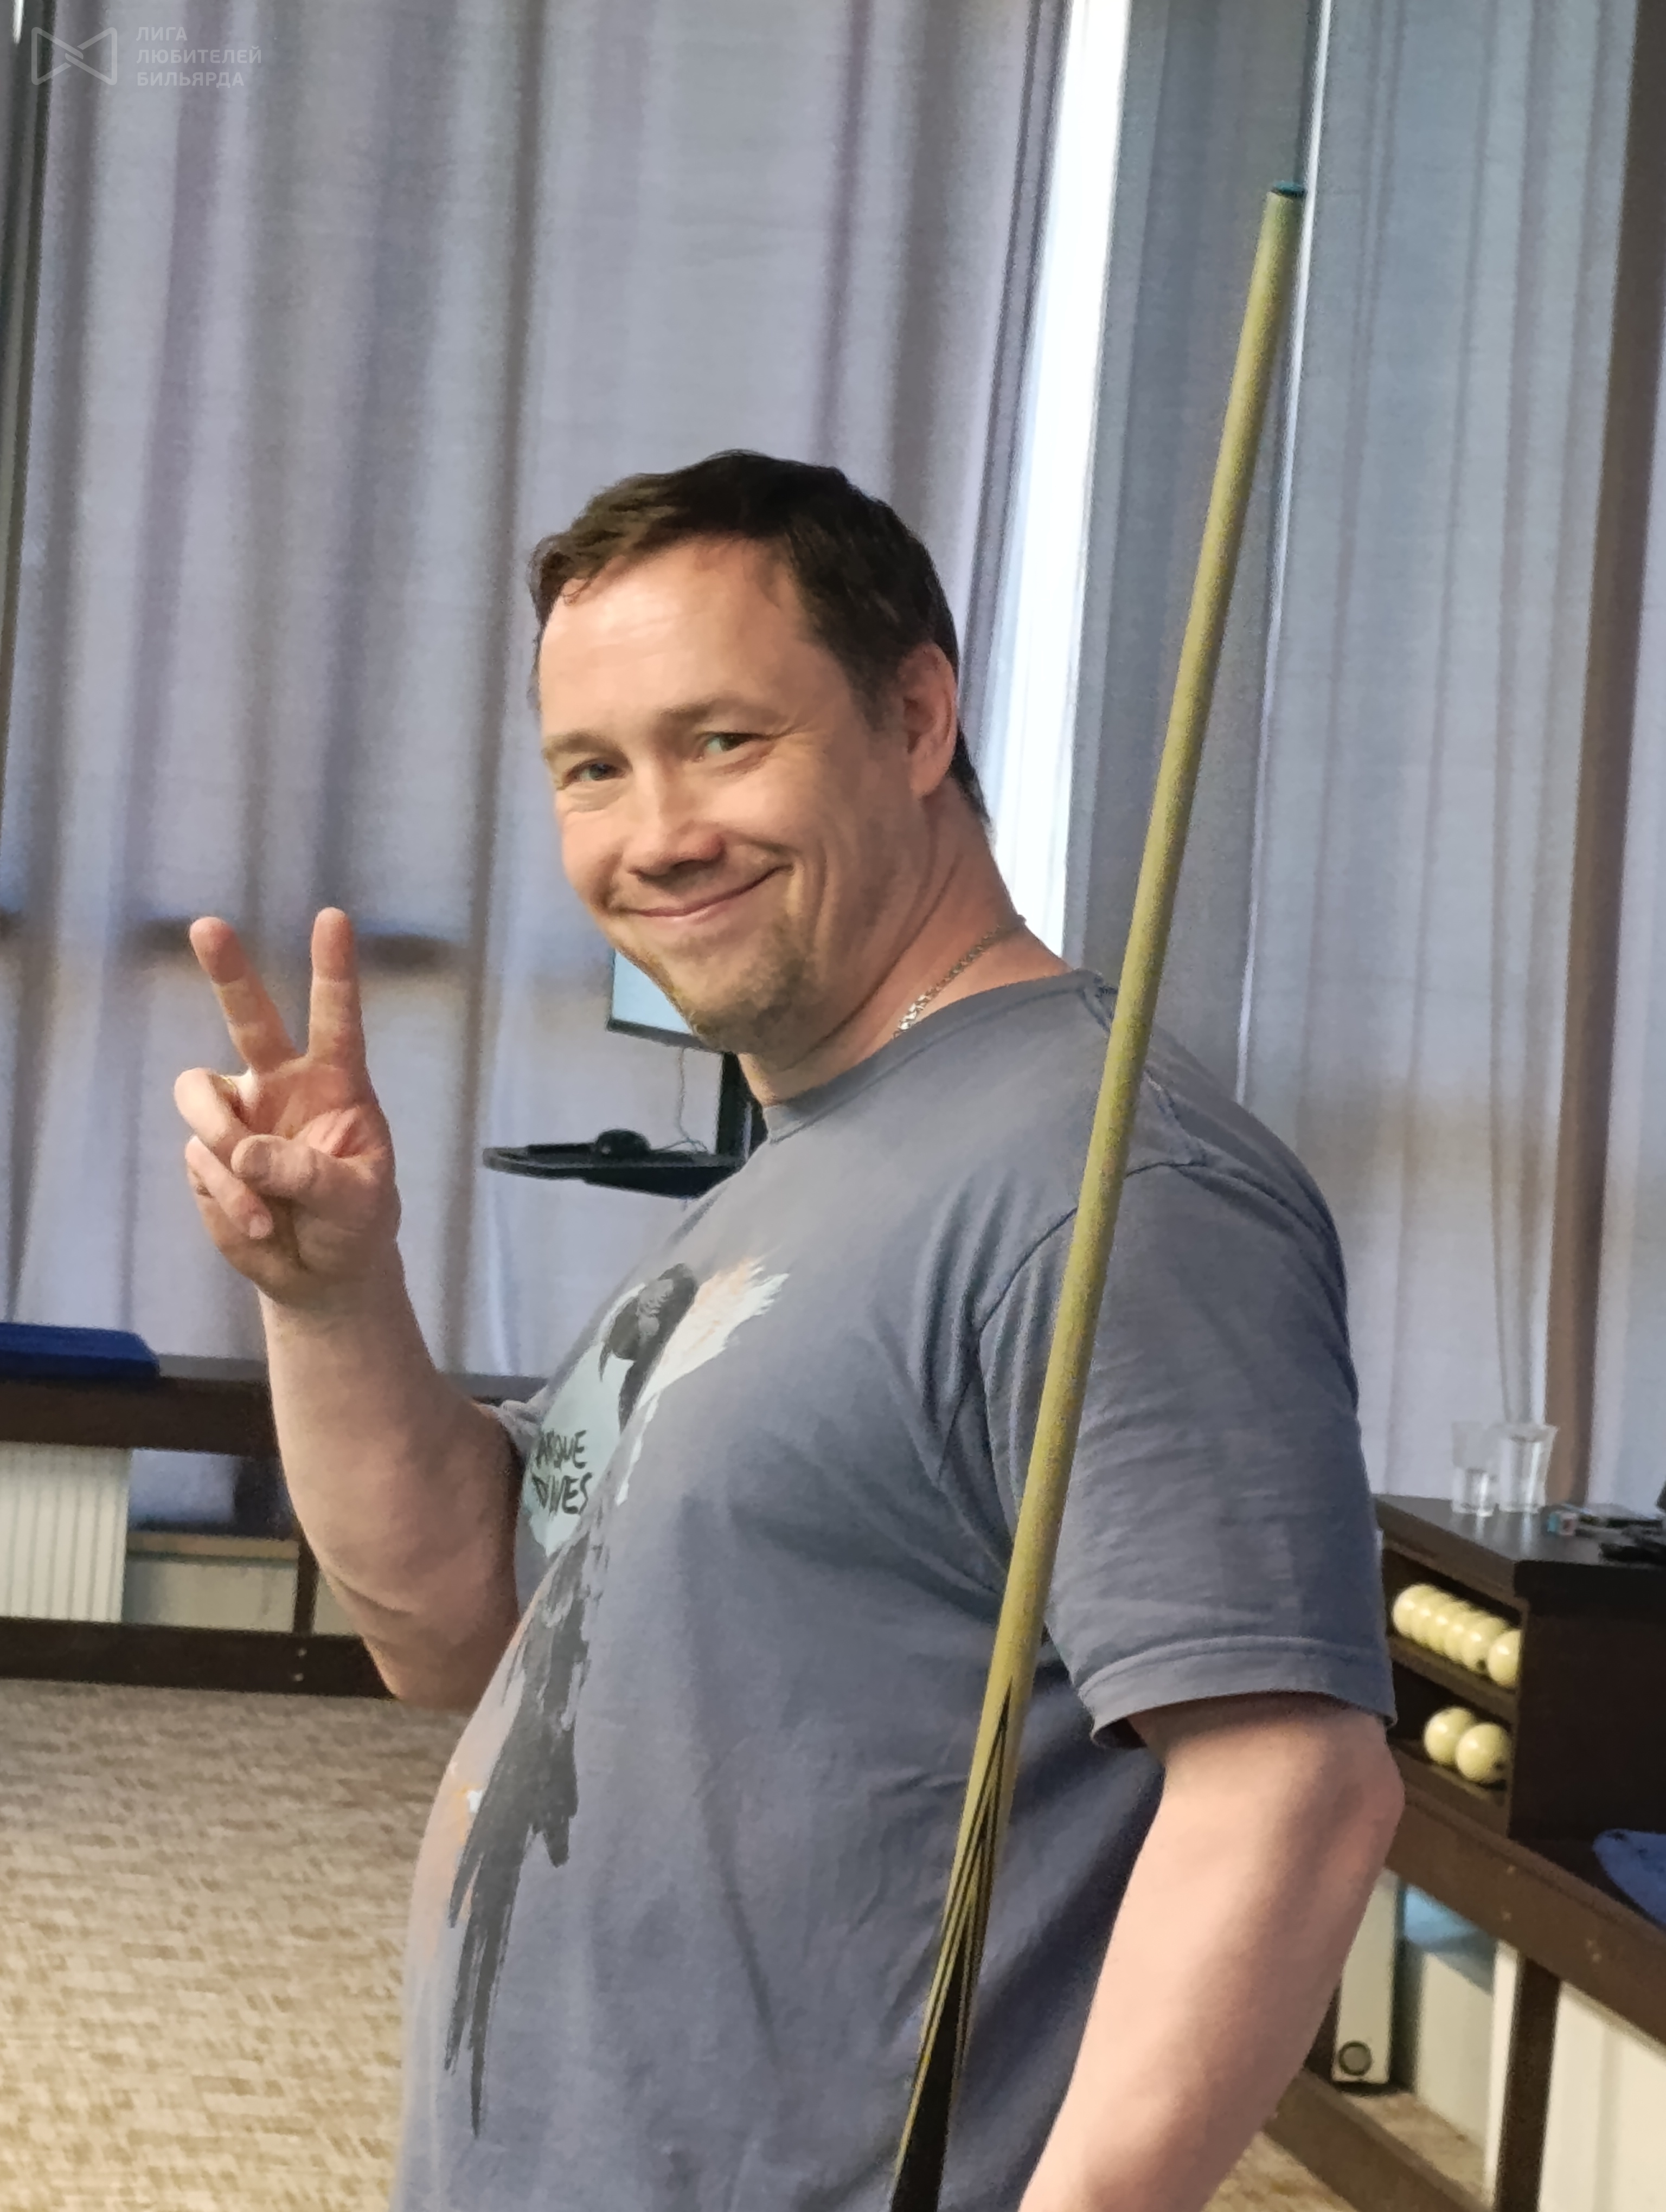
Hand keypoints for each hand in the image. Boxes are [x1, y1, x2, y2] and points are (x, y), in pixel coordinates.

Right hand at [174, 908, 399, 1309]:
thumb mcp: (356, 1203)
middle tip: (207, 925)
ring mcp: (240, 1117)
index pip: (337, 1019)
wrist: (320, 1274)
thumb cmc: (354, 1225)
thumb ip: (310, 1173)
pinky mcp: (207, 1154)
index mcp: (337, 1085)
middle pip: (249, 1018)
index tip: (334, 918)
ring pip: (201, 1097)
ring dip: (223, 1144)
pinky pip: (200, 1158)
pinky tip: (259, 1222)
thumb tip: (245, 1150)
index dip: (334, 970)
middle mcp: (283, 1086)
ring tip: (261, 1200)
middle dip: (227, 972)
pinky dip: (228, 1196)